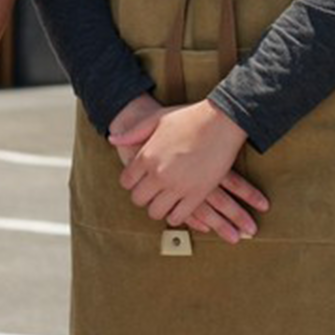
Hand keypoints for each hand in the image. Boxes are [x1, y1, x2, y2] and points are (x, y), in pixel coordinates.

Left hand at [112, 100, 268, 240]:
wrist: (222, 121)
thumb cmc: (189, 117)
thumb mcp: (157, 119)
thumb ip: (133, 132)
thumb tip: (113, 139)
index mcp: (146, 156)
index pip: (127, 182)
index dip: (131, 183)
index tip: (139, 180)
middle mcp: (158, 174)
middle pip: (138, 200)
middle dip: (143, 197)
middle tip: (152, 192)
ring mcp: (177, 186)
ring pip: (156, 212)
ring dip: (159, 208)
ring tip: (165, 200)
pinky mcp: (197, 195)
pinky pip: (178, 217)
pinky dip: (176, 215)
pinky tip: (178, 207)